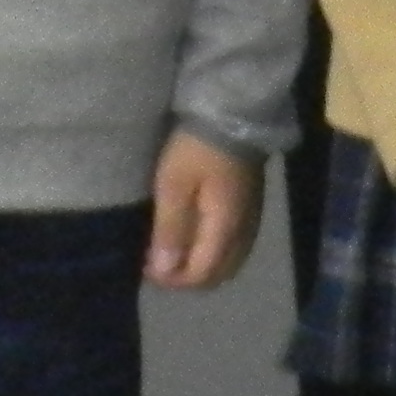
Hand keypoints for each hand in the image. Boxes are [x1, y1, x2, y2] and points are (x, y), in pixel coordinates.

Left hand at [145, 131, 260, 287]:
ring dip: (200, 266)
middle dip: (187, 278)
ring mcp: (250, 221)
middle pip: (217, 275)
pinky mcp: (250, 208)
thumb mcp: (174, 185)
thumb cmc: (197, 149)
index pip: (201, 275)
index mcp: (224, 230)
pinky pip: (233, 247)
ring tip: (171, 252)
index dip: (172, 280)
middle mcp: (243, 233)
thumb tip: (165, 271)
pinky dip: (212, 252)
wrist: (234, 114)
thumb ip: (171, 229)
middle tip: (157, 264)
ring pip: (228, 263)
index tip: (145, 268)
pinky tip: (193, 238)